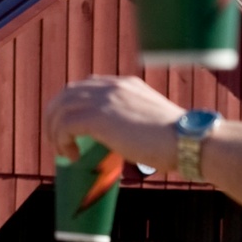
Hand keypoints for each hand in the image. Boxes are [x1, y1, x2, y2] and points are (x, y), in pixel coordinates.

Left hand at [44, 76, 181, 170]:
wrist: (186, 140)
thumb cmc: (176, 141)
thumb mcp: (150, 124)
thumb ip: (133, 123)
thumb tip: (126, 142)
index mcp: (124, 85)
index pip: (86, 87)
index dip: (72, 108)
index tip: (72, 131)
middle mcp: (111, 86)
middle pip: (67, 94)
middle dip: (56, 117)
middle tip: (59, 142)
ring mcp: (104, 99)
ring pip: (61, 108)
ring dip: (55, 131)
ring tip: (61, 152)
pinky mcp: (99, 116)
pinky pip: (65, 125)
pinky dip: (62, 141)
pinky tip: (72, 157)